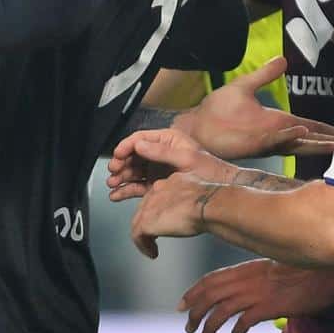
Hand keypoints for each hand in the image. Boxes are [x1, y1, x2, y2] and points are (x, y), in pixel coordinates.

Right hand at [107, 128, 236, 201]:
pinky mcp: (158, 184)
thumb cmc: (210, 171)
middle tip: (114, 172)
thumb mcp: (187, 158)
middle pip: (133, 155)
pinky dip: (127, 189)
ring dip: (121, 177)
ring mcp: (158, 169)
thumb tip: (139, 145)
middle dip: (121, 163)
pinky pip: (138, 185)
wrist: (220, 191)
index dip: (126, 146)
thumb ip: (162, 151)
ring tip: (113, 184)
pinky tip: (118, 194)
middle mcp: (160, 153)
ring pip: (133, 171)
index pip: (140, 138)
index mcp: (168, 140)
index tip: (117, 155)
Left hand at [129, 172, 220, 258]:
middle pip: (145, 208)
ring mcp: (150, 206)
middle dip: (149, 223)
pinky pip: (137, 236)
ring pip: (138, 222)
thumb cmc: (214, 201)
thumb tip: (201, 210)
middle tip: (155, 235)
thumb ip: (197, 200)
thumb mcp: (204, 195)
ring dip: (145, 237)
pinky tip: (152, 253)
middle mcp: (158, 190)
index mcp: (172, 181)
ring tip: (151, 247)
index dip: (159, 210)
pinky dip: (144, 246)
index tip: (164, 219)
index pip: (158, 195)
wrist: (209, 204)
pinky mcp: (147, 222)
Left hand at [176, 58, 333, 158]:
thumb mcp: (245, 86)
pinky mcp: (252, 144)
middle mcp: (274, 134)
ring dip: (314, 143)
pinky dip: (288, 136)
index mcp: (276, 121)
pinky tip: (301, 131)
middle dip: (327, 141)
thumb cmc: (217, 110)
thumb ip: (265, 75)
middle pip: (307, 139)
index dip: (324, 129)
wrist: (196, 124)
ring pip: (296, 143)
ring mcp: (264, 141)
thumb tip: (283, 59)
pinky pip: (274, 141)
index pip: (307, 126)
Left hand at [180, 259, 333, 332]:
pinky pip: (242, 324)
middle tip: (188, 328)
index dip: (192, 293)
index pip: (210, 279)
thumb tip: (240, 294)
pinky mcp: (267, 308)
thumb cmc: (303, 273)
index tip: (181, 305)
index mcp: (245, 269)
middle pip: (209, 296)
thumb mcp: (272, 270)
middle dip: (194, 312)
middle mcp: (245, 280)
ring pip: (219, 312)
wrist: (326, 275)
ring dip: (207, 328)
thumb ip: (254, 279)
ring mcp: (255, 294)